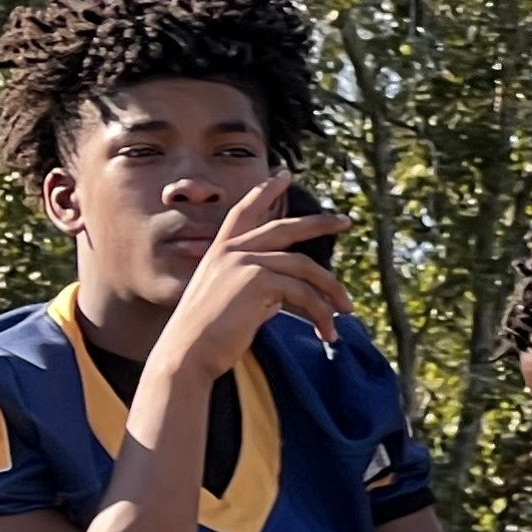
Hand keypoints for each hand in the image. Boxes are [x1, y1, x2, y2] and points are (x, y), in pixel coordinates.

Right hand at [147, 179, 353, 395]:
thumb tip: (283, 296)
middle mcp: (231, 251)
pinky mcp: (258, 280)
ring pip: (304, 267)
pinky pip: (303, 292)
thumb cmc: (204, 340)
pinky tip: (327, 332)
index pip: (244, 212)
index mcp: (218, 252)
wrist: (185, 355)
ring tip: (346, 309)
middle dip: (319, 223)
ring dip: (330, 290)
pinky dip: (321, 313)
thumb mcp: (228, 304)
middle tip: (346, 222)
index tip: (284, 175)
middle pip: (285, 228)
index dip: (264, 191)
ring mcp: (244, 262)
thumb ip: (255, 291)